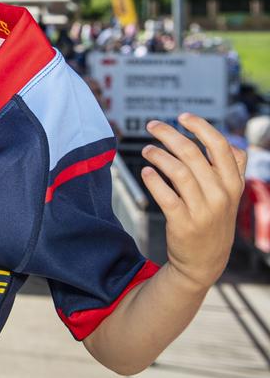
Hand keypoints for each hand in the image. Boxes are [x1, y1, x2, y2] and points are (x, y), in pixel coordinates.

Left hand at [140, 113, 247, 290]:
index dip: (201, 127)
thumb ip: (231, 169)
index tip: (182, 116)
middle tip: (152, 126)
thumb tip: (229, 140)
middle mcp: (221, 195)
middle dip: (169, 134)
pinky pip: (165, 195)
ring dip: (157, 155)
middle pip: (193, 153)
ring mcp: (203, 210)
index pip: (221, 146)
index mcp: (233, 183)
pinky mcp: (183, 223)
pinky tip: (146, 172)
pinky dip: (153, 180)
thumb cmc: (213, 219)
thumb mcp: (230, 195)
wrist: (204, 261)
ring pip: (178, 171)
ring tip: (146, 150)